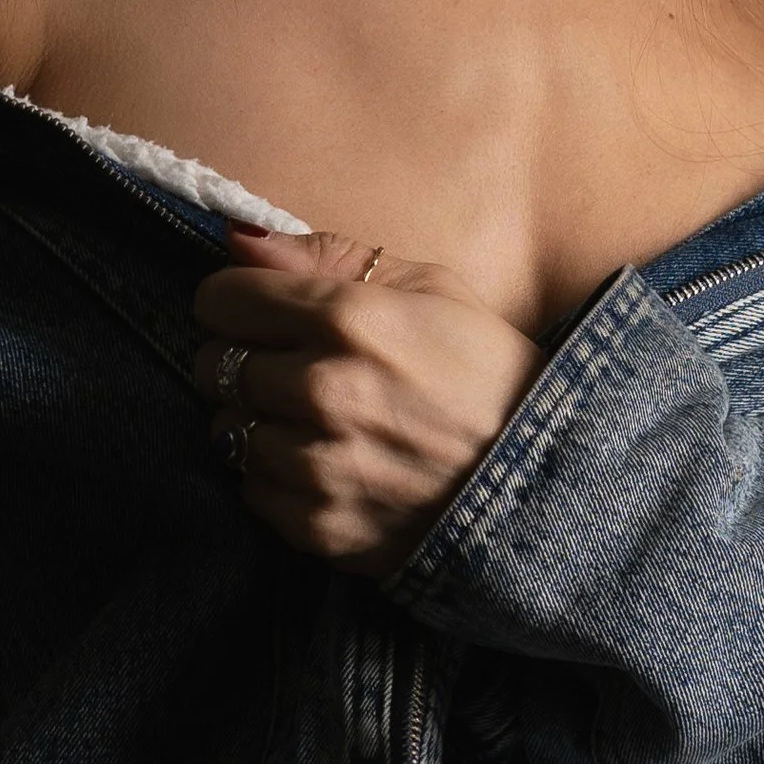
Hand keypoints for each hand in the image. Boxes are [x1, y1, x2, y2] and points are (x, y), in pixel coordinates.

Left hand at [193, 226, 541, 574]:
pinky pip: (250, 490)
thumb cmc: (489, 373)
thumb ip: (327, 256)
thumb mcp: (431, 288)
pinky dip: (276, 478)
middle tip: (292, 369)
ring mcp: (319, 464)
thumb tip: (235, 237)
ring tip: (316, 422)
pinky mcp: (319, 526)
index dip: (237, 301)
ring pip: (226, 430)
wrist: (549, 480)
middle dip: (243, 360)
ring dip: (259, 422)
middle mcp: (324, 389)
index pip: (221, 298)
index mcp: (349, 316)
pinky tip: (329, 465)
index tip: (260, 313)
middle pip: (214, 364)